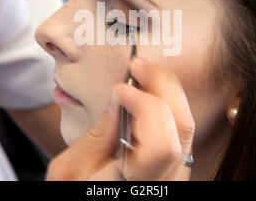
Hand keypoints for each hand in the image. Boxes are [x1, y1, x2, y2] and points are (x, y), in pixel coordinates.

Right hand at [46, 57, 195, 180]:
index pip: (162, 144)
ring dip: (166, 93)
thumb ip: (97, 136)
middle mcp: (164, 183)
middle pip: (182, 127)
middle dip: (163, 86)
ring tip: (142, 75)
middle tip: (139, 66)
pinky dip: (166, 107)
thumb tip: (119, 97)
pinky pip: (179, 132)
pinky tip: (147, 96)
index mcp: (134, 186)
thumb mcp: (69, 170)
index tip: (120, 89)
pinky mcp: (175, 169)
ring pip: (186, 127)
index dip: (145, 107)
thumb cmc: (77, 193)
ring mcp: (175, 176)